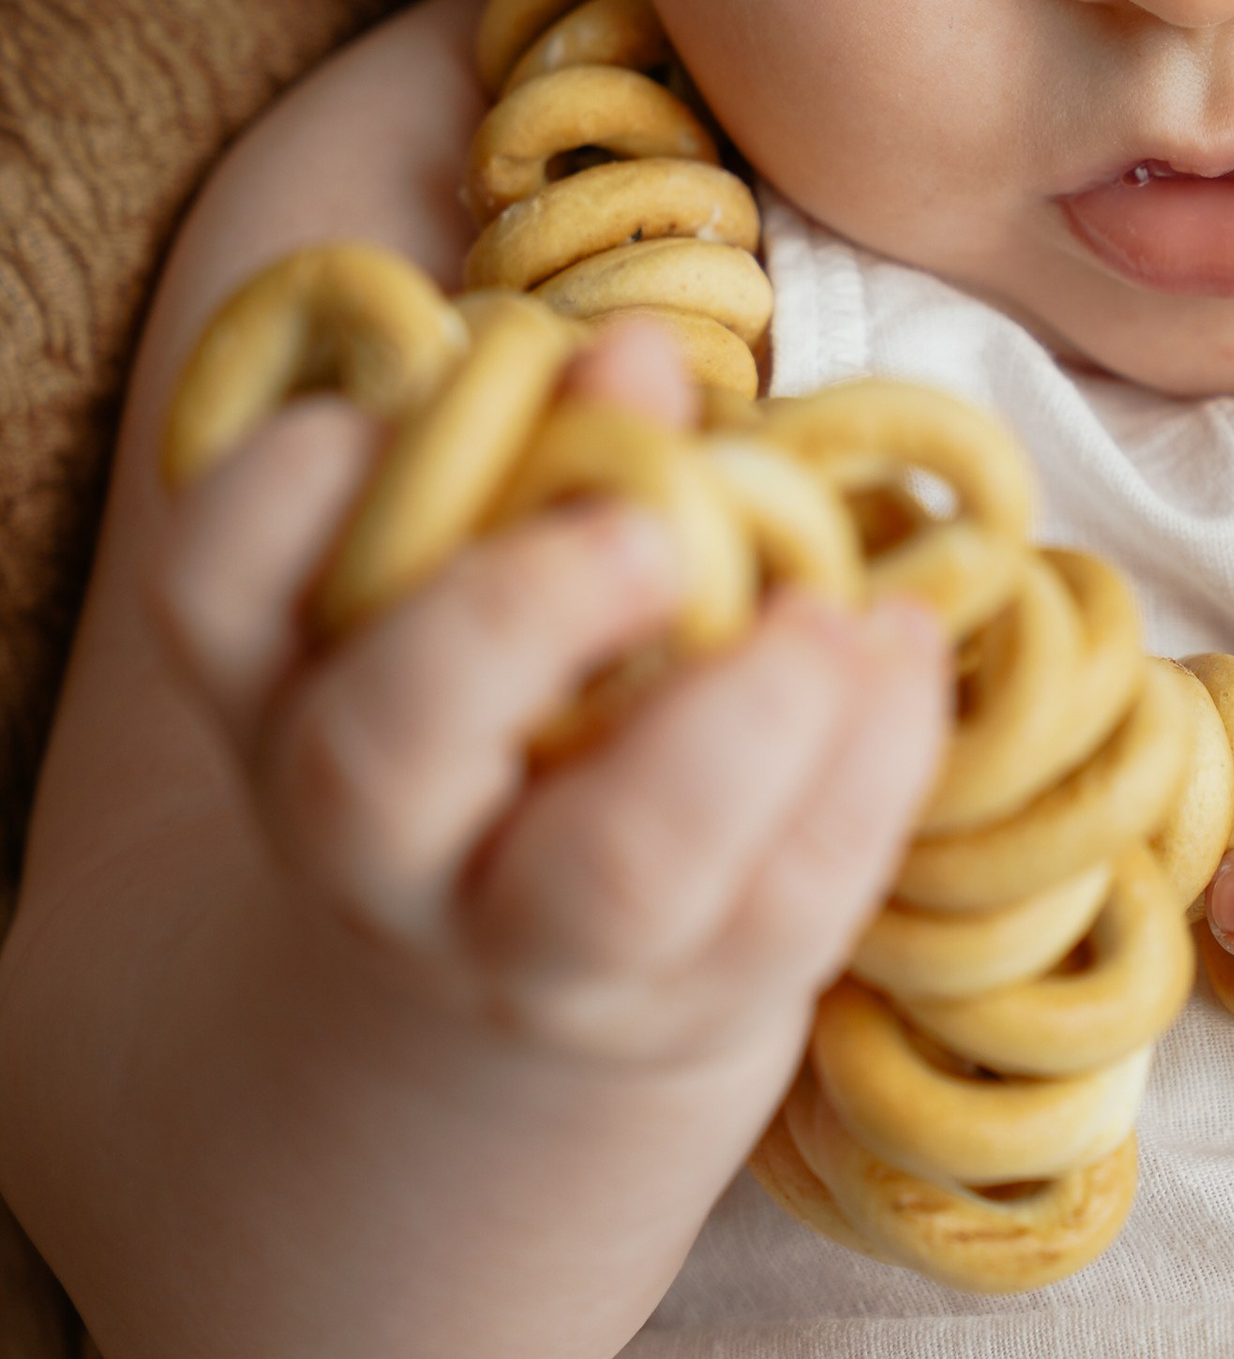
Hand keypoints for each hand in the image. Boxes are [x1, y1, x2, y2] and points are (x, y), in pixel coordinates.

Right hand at [151, 319, 947, 1077]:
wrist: (570, 975)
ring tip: (823, 619)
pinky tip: (898, 650)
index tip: (397, 406)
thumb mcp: (499, 573)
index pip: (210, 588)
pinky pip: (790, 903)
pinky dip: (871, 766)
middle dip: (518, 616)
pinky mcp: (693, 999)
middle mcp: (371, 838)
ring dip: (731, 730)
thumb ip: (556, 457)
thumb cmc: (529, 689)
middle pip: (377, 759)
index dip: (289, 485)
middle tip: (653, 530)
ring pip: (603, 882)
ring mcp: (523, 946)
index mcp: (289, 687)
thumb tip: (635, 359)